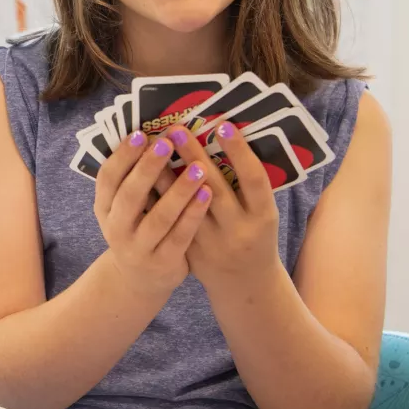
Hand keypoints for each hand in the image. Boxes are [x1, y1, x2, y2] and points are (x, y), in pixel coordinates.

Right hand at [94, 129, 214, 295]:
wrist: (138, 279)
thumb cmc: (137, 228)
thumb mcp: (124, 207)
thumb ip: (133, 178)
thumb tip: (152, 134)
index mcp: (104, 207)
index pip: (108, 178)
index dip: (123, 156)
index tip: (141, 133)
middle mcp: (116, 228)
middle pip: (130, 196)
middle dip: (148, 168)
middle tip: (167, 144)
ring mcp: (139, 248)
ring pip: (159, 217)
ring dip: (179, 190)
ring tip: (198, 166)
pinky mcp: (163, 262)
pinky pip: (180, 236)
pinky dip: (193, 214)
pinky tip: (207, 193)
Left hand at [168, 122, 284, 286]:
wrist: (244, 283)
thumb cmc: (255, 235)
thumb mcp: (261, 213)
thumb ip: (246, 185)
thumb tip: (222, 139)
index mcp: (263, 216)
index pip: (254, 179)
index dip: (240, 152)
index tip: (222, 125)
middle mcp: (238, 229)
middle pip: (214, 188)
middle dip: (194, 157)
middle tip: (176, 129)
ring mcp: (212, 243)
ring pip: (184, 206)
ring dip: (167, 175)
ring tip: (155, 146)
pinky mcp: (190, 251)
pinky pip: (169, 220)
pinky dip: (157, 197)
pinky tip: (144, 176)